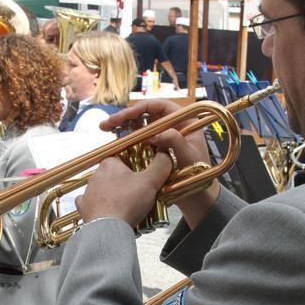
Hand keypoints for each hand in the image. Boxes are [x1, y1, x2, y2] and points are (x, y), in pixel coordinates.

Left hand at [76, 152, 172, 228]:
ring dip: (118, 197)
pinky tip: (114, 214)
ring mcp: (89, 193)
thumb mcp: (150, 181)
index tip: (146, 177)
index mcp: (109, 164)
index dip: (138, 168)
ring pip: (107, 191)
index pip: (125, 158)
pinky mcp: (85, 208)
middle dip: (129, 184)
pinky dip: (105, 209)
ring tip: (132, 208)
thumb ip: (160, 164)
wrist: (107, 230)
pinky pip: (96, 205)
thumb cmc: (125, 203)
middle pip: (117, 176)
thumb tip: (165, 155)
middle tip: (143, 194)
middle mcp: (96, 176)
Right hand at [100, 99, 219, 227]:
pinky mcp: (155, 149)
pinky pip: (139, 139)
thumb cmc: (199, 175)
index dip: (143, 108)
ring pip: (140, 125)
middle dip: (126, 116)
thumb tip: (155, 134)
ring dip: (122, 125)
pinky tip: (114, 140)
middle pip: (147, 114)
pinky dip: (126, 138)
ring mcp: (163, 137)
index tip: (127, 115)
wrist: (197, 197)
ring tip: (104, 128)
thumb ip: (175, 142)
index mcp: (185, 121)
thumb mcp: (189, 157)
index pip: (162, 107)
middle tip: (108, 123)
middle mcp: (173, 125)